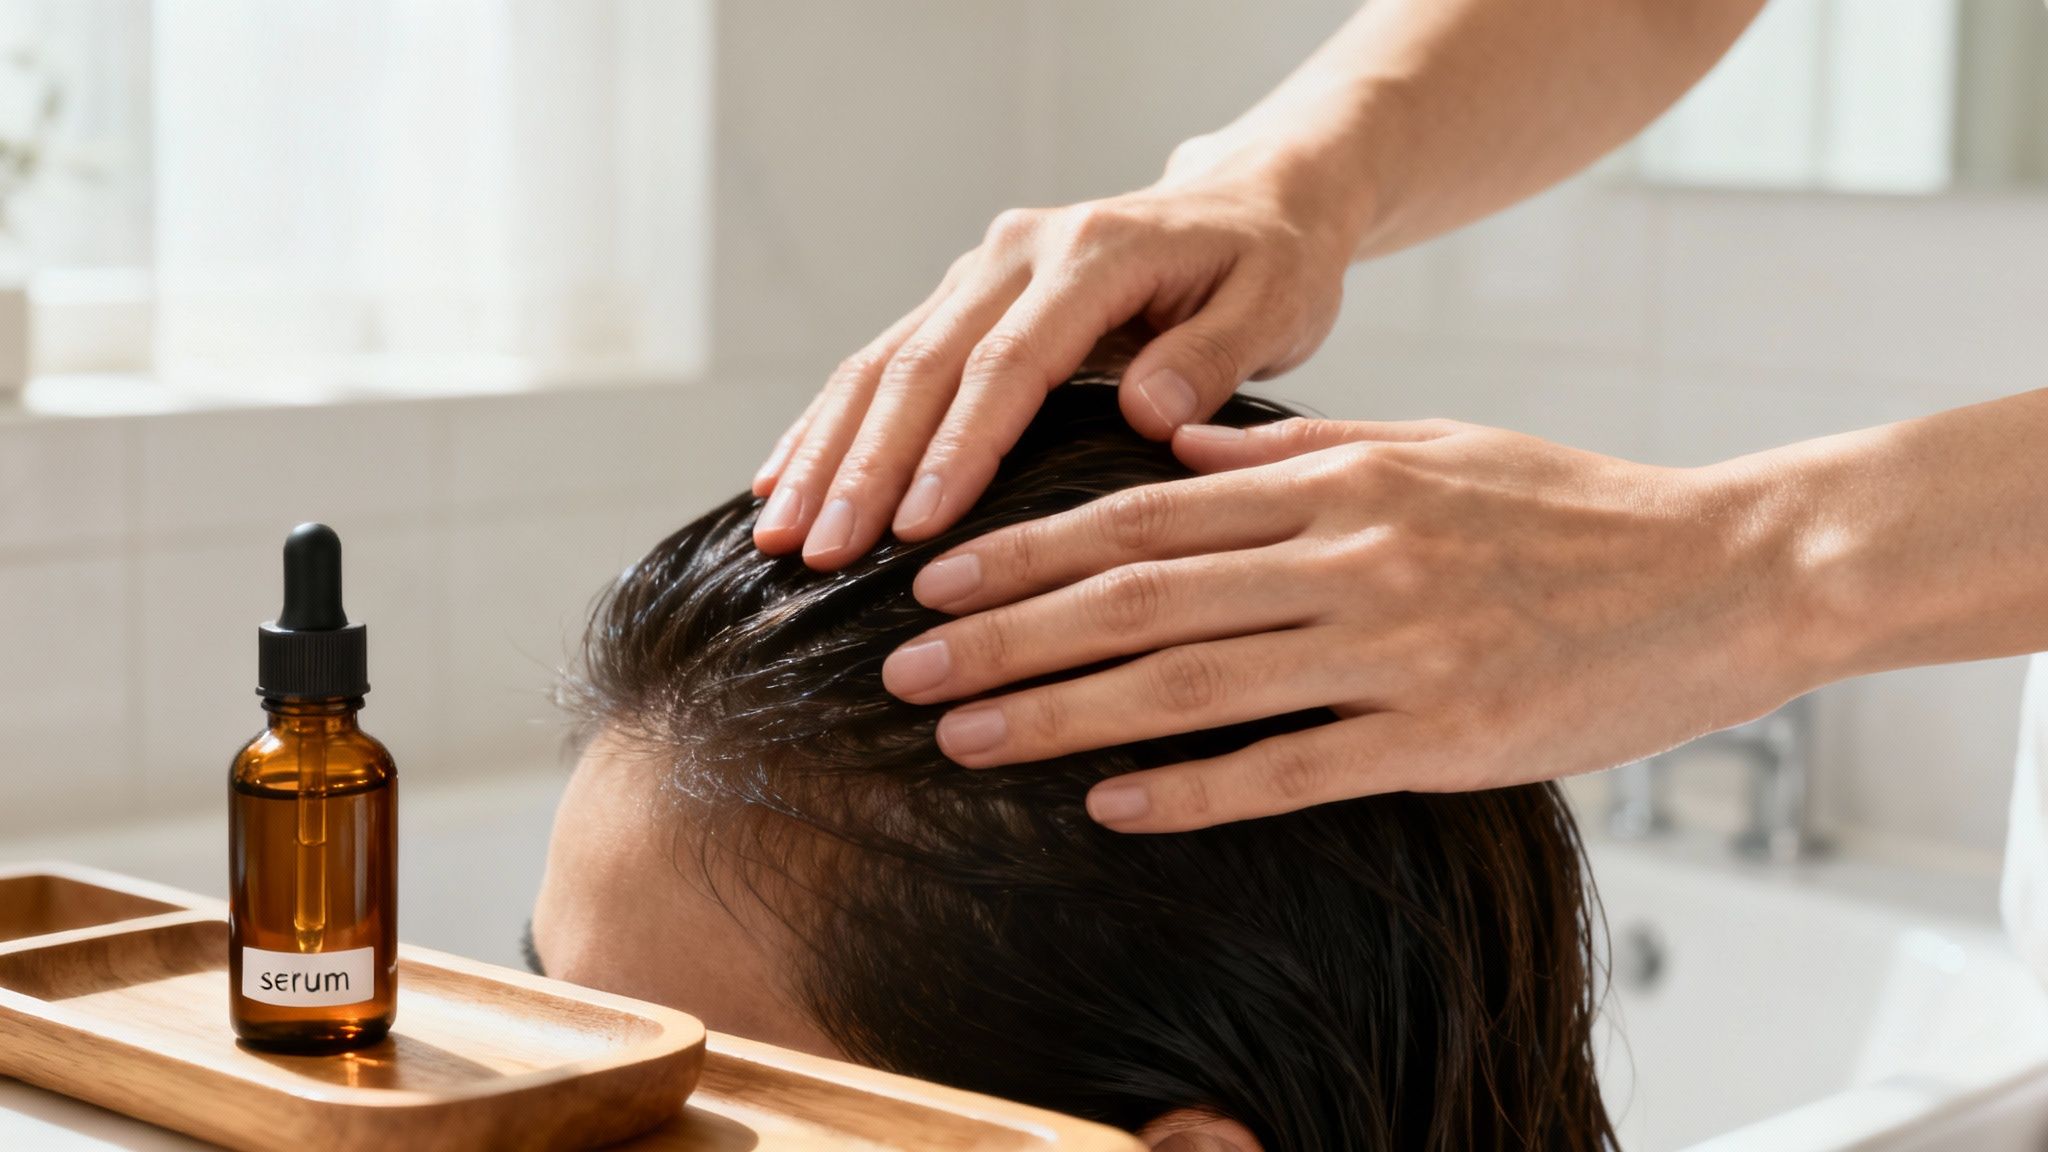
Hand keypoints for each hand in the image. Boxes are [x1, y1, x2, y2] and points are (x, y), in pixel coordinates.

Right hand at [750, 132, 1364, 568]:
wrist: (1246, 202)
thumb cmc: (1268, 264)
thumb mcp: (1276, 302)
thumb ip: (1215, 355)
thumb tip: (1147, 413)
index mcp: (1091, 254)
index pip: (1007, 363)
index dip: (956, 448)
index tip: (914, 530)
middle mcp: (1016, 253)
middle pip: (921, 365)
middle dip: (862, 466)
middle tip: (819, 553)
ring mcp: (978, 273)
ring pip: (881, 363)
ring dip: (825, 451)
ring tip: (779, 535)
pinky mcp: (961, 299)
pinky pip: (880, 363)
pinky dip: (828, 425)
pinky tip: (782, 485)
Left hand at [880, 417, 1815, 830]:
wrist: (1726, 571)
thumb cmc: (1570, 507)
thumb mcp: (1432, 443)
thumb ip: (1300, 447)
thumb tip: (1176, 441)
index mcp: (1339, 481)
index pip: (1145, 513)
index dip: (1029, 547)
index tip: (940, 574)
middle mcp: (1350, 556)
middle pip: (1140, 598)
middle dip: (1008, 634)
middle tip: (905, 666)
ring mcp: (1395, 650)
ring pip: (1192, 682)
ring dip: (1065, 713)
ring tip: (969, 736)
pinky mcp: (1443, 740)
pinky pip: (1290, 768)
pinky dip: (1193, 788)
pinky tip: (1110, 806)